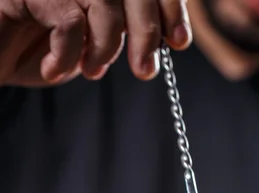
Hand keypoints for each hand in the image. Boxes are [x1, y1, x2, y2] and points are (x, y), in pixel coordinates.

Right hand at [0, 0, 190, 86]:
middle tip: (145, 70)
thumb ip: (118, 34)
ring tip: (92, 72)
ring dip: (105, 46)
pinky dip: (67, 53)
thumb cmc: (33, 52)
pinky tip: (54, 69)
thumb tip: (161, 38)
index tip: (179, 42)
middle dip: (146, 31)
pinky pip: (68, 18)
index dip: (167, 8)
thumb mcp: (86, 46)